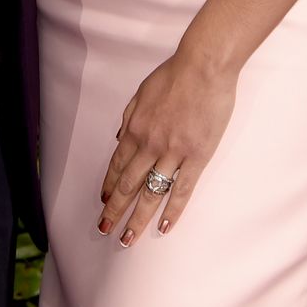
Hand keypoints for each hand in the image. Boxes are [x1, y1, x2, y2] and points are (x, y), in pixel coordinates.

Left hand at [98, 46, 237, 247]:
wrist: (203, 67)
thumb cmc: (174, 75)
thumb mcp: (142, 92)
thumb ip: (129, 117)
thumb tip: (119, 139)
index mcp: (136, 128)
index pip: (118, 165)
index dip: (109, 186)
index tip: (103, 202)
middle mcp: (150, 144)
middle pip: (128, 184)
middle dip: (115, 210)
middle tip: (104, 229)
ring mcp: (173, 152)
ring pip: (151, 193)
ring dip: (137, 218)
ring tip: (127, 239)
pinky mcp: (197, 157)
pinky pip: (181, 190)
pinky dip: (171, 211)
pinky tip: (164, 227)